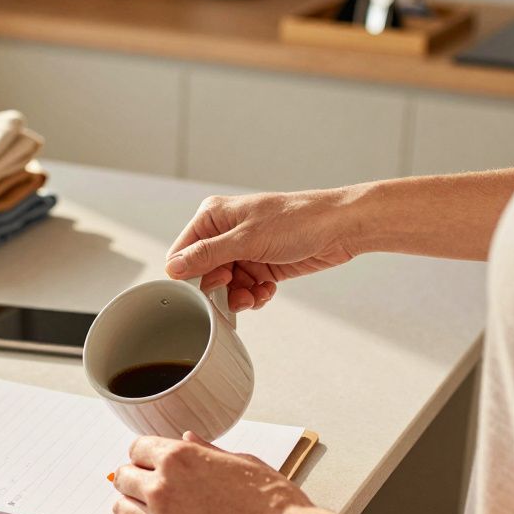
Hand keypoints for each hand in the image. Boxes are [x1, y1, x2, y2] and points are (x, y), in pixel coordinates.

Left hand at [112, 432, 312, 513]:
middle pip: (123, 478)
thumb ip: (206, 451)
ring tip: (145, 510)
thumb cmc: (274, 504)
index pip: (137, 448)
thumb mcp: (243, 463)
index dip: (145, 455)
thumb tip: (188, 440)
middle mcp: (162, 488)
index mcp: (179, 459)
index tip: (150, 462)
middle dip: (134, 479)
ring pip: (121, 510)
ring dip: (131, 507)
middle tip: (146, 486)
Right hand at [166, 190, 359, 311]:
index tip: (208, 286)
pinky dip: (254, 296)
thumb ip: (208, 254)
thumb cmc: (298, 220)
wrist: (339, 228)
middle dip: (218, 288)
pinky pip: (245, 289)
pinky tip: (266, 291)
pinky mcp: (260, 266)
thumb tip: (173, 266)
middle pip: (203, 273)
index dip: (190, 274)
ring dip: (238, 296)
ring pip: (225, 286)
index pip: (183, 252)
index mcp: (214, 216)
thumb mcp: (247, 239)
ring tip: (254, 296)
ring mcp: (244, 251)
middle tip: (234, 289)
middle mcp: (226, 233)